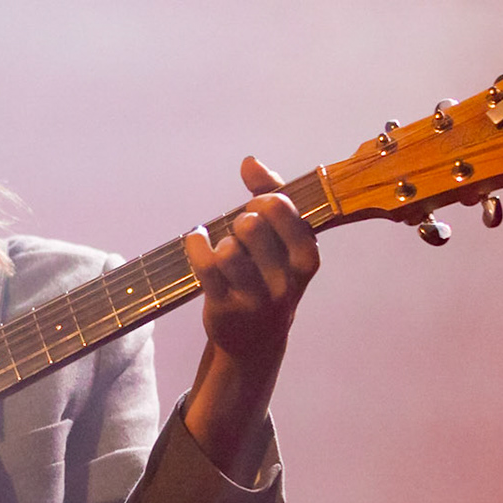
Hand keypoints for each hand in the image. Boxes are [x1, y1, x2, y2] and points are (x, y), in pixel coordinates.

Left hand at [182, 157, 319, 363]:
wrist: (257, 340)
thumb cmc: (269, 276)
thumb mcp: (282, 239)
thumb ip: (270, 194)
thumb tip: (249, 162)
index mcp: (307, 258)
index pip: (282, 208)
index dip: (263, 200)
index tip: (258, 208)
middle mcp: (286, 281)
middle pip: (252, 225)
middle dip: (241, 221)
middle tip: (241, 232)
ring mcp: (256, 299)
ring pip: (228, 249)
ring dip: (221, 242)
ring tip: (226, 251)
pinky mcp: (226, 309)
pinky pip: (204, 266)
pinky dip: (195, 245)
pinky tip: (197, 242)